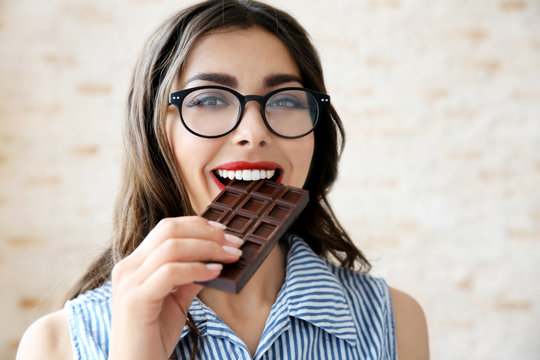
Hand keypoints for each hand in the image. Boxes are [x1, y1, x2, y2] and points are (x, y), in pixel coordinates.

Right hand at [108, 216, 242, 359]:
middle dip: (207, 233)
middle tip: (234, 242)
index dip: (198, 225)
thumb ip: (189, 276)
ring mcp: (129, 282)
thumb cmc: (154, 335)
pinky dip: (197, 269)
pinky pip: (171, 272)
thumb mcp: (176, 299)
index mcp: (135, 264)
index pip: (166, 228)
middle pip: (169, 230)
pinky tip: (216, 273)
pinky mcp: (135, 300)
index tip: (224, 231)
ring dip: (208, 248)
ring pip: (172, 247)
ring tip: (231, 256)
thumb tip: (215, 258)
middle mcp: (127, 268)